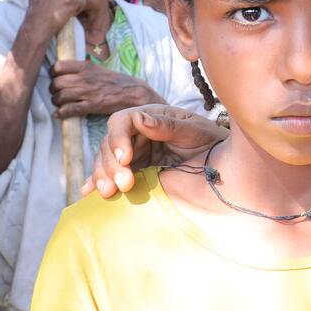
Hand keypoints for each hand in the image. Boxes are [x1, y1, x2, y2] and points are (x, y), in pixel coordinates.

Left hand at [49, 60, 160, 117]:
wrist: (133, 93)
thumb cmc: (116, 81)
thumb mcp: (99, 69)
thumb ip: (82, 70)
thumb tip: (64, 73)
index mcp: (87, 67)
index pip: (59, 66)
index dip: (53, 73)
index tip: (54, 77)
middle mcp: (85, 78)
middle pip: (57, 83)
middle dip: (53, 90)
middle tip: (56, 93)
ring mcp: (88, 92)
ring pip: (60, 96)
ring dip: (56, 101)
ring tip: (59, 103)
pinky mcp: (92, 106)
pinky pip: (69, 110)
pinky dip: (60, 113)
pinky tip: (58, 114)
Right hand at [81, 105, 225, 197]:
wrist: (222, 162)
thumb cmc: (211, 140)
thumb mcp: (195, 131)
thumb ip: (169, 126)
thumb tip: (140, 119)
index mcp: (151, 116)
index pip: (122, 121)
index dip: (118, 137)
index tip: (125, 158)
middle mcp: (138, 132)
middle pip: (110, 143)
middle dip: (111, 164)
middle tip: (121, 185)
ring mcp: (135, 151)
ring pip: (107, 160)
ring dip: (103, 175)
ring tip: (108, 193)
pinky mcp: (135, 169)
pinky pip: (113, 174)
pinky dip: (99, 182)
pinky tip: (88, 193)